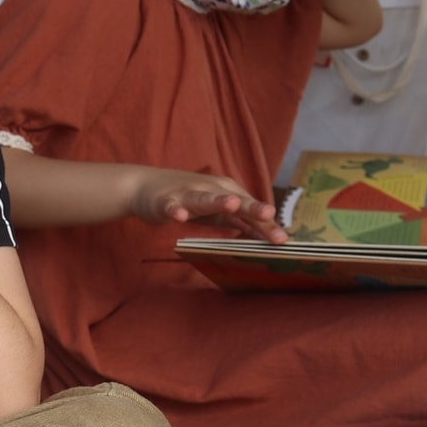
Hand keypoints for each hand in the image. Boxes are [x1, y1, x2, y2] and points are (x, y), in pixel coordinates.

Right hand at [131, 168, 287, 241]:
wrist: (144, 186)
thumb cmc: (187, 198)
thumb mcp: (218, 211)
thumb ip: (242, 222)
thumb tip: (271, 236)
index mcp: (225, 192)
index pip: (250, 210)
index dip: (265, 224)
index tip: (282, 240)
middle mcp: (210, 189)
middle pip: (234, 199)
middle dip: (251, 207)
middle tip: (268, 213)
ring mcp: (187, 193)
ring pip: (204, 198)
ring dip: (218, 201)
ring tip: (232, 204)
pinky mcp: (165, 201)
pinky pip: (171, 207)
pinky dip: (176, 210)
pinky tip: (180, 217)